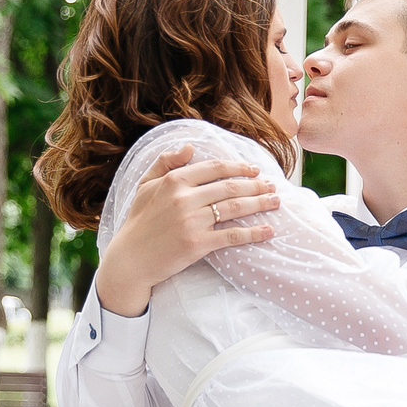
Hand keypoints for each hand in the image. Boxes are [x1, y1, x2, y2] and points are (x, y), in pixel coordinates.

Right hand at [92, 145, 279, 317]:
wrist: (130, 259)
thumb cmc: (138, 222)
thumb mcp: (145, 186)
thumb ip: (166, 163)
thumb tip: (189, 146)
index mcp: (174, 181)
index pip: (215, 168)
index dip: (239, 167)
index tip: (255, 169)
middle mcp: (185, 198)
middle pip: (230, 187)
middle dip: (256, 185)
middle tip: (272, 186)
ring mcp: (192, 222)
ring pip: (235, 208)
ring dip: (260, 204)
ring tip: (276, 202)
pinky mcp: (198, 244)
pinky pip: (232, 236)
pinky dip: (253, 233)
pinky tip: (268, 231)